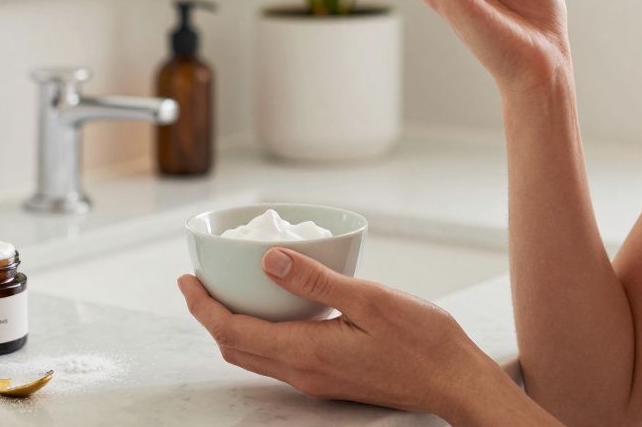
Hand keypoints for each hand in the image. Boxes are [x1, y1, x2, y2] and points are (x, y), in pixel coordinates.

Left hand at [178, 247, 491, 416]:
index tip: (186, 280)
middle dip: (209, 316)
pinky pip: (278, 358)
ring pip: (255, 356)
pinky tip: (273, 309)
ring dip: (233, 327)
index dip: (202, 307)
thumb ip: (315, 281)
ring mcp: (315, 380)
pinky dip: (260, 334)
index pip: (232, 332)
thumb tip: (268, 260)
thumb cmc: (424, 342)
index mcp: (306, 351)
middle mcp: (304, 372)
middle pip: (235, 348)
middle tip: (199, 283)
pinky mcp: (329, 379)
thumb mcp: (369, 299)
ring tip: (228, 292)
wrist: (455, 381)